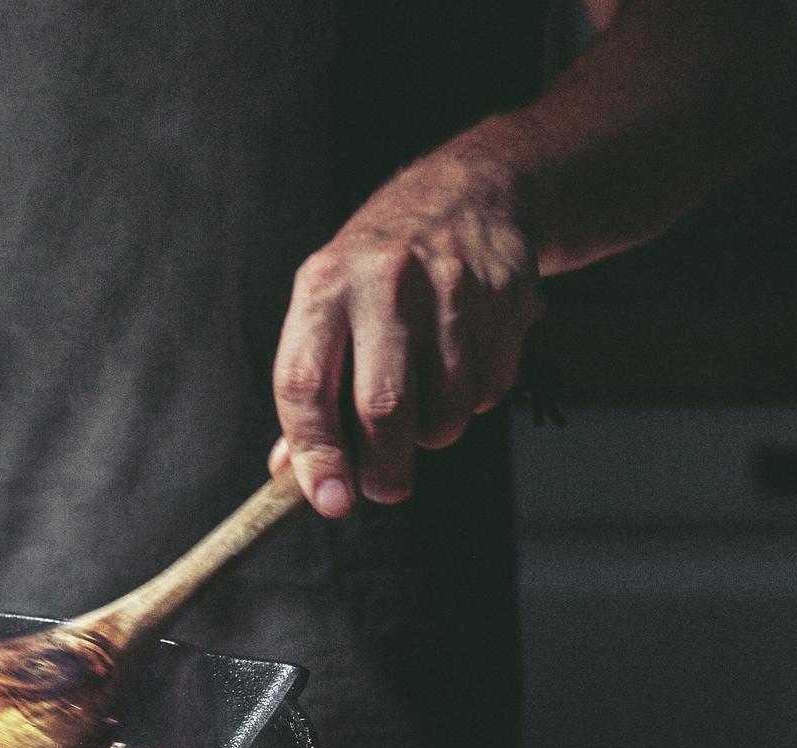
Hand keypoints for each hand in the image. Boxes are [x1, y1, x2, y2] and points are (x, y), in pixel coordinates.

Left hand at [270, 138, 542, 515]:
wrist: (467, 196)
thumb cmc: (379, 272)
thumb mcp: (327, 308)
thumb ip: (311, 390)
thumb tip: (293, 475)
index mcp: (324, 287)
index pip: (305, 385)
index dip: (314, 454)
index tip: (330, 502)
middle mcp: (384, 282)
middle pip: (384, 408)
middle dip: (385, 469)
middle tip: (385, 486)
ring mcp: (450, 287)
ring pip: (445, 412)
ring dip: (435, 433)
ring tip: (427, 400)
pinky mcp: (504, 298)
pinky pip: (489, 391)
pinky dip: (475, 401)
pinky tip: (465, 363)